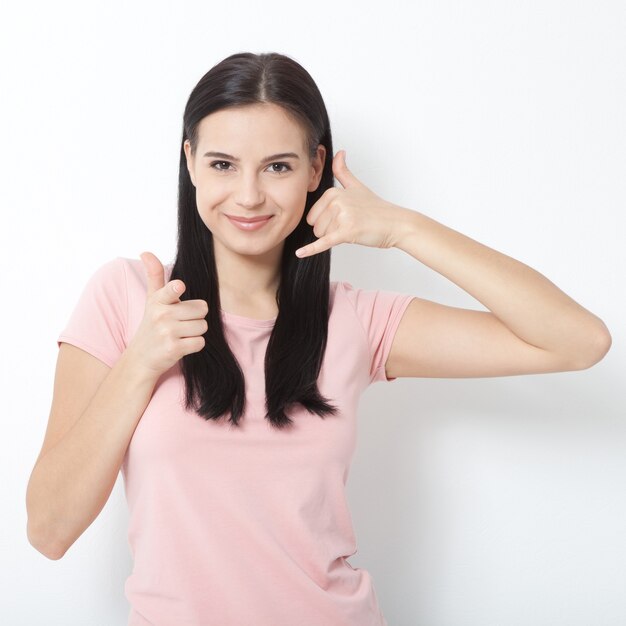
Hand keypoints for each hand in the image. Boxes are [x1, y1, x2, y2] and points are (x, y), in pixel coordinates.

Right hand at [124, 251, 208, 378]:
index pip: (170, 290)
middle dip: (195, 317)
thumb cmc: (152, 325)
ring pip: (203, 326)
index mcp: (158, 300)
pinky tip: (181, 345)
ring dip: (195, 332)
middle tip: (180, 323)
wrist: (141, 358)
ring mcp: (167, 333)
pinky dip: (194, 345)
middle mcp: (161, 315)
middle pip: (202, 309)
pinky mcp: (173, 349)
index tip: (179, 286)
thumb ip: (155, 275)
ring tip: (179, 335)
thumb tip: (145, 251)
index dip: (176, 289)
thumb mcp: (152, 299)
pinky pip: (200, 342)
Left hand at [295, 150, 406, 257]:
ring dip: (335, 237)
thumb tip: (339, 153)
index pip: (313, 215)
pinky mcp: (346, 232)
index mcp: (333, 192)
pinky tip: (300, 253)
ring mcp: (341, 216)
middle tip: (349, 225)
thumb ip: (343, 171)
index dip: (326, 221)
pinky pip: (323, 243)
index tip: (344, 217)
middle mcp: (335, 201)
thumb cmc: (377, 209)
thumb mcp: (357, 186)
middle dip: (329, 231)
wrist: (396, 224)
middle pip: (315, 226)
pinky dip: (311, 250)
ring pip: (321, 236)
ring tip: (353, 230)